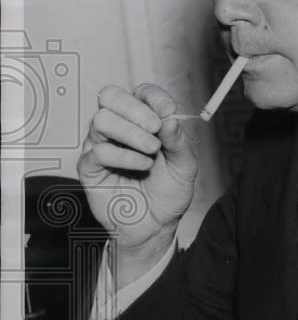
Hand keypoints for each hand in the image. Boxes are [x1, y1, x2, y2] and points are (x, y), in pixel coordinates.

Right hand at [78, 83, 197, 260]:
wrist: (156, 226)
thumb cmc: (168, 194)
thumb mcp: (185, 166)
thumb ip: (178, 140)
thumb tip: (169, 118)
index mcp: (142, 121)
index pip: (140, 93)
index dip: (153, 97)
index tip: (168, 111)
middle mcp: (118, 128)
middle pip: (111, 97)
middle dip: (135, 109)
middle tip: (155, 128)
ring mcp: (100, 145)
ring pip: (101, 120)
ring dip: (130, 133)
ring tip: (151, 151)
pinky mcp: (90, 167)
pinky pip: (97, 151)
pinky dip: (124, 156)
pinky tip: (142, 166)